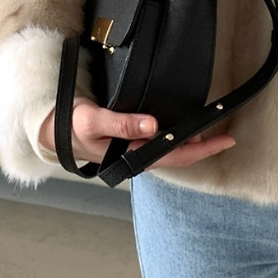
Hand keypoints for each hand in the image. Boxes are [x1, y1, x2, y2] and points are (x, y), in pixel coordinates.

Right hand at [39, 97, 235, 168]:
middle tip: (228, 134)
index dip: (202, 149)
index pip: (175, 156)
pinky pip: (158, 142)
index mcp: (131, 155)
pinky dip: (174, 135)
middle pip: (178, 155)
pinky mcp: (128, 141)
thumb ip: (123, 124)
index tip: (225, 139)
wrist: (49, 129)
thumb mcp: (94, 121)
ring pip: (169, 150)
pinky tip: (180, 127)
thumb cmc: (70, 126)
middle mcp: (136, 156)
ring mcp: (133, 150)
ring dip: (189, 141)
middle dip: (204, 147)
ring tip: (210, 129)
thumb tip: (153, 125)